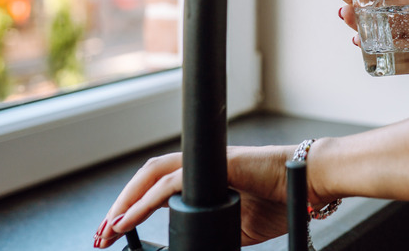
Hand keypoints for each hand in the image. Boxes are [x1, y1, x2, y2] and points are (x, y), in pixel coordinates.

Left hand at [94, 146, 323, 247]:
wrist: (308, 184)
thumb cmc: (279, 200)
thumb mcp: (234, 226)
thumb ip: (207, 231)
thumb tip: (187, 245)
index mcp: (203, 179)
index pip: (157, 186)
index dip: (132, 206)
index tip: (114, 233)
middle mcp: (200, 167)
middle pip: (146, 178)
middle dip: (118, 207)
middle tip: (101, 237)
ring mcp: (207, 165)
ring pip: (152, 176)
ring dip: (124, 203)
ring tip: (107, 230)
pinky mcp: (216, 167)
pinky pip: (171, 183)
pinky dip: (144, 203)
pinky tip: (127, 220)